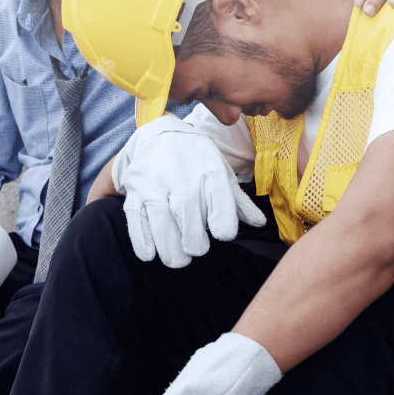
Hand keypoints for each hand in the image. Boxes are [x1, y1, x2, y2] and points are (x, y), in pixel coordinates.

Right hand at [112, 114, 265, 268]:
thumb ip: (238, 201)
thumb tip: (259, 224)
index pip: (220, 200)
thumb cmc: (197, 160)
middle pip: (189, 218)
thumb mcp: (221, 172)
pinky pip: (136, 220)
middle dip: (196, 244)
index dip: (223, 225)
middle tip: (198, 247)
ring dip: (171, 250)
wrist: (160, 135)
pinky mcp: (135, 192)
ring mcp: (155, 185)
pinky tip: (151, 255)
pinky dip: (142, 242)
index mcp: (210, 170)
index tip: (223, 235)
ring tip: (180, 259)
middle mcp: (182, 177)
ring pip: (161, 223)